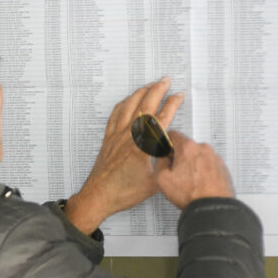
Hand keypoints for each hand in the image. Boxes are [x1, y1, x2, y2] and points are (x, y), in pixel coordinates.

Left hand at [64, 78, 183, 233]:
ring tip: (150, 85)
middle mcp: (130, 136)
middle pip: (146, 105)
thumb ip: (167, 165)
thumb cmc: (123, 192)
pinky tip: (127, 100)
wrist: (98, 196)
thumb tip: (177, 155)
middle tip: (166, 80)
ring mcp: (117, 135)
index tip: (179, 96)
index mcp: (143, 146)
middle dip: (158, 89)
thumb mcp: (154, 182)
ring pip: (130, 105)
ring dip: (141, 92)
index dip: (172, 104)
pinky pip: (115, 114)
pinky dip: (124, 103)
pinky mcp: (108, 138)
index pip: (162, 118)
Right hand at [153, 131, 234, 207]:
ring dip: (192, 165)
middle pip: (186, 147)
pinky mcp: (222, 167)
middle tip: (177, 174)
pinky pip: (208, 165)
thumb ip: (159, 163)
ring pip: (198, 157)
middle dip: (180, 157)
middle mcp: (203, 149)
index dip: (166, 143)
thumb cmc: (192, 194)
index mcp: (188, 148)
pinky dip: (203, 172)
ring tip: (190, 182)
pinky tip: (199, 184)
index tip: (165, 152)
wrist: (213, 207)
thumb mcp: (162, 179)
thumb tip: (162, 158)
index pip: (173, 134)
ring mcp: (215, 157)